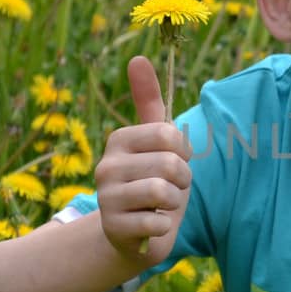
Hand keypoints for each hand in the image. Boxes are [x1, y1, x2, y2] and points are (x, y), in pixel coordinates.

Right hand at [95, 56, 192, 263]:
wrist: (135, 233)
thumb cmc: (153, 181)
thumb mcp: (156, 142)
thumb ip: (150, 102)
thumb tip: (138, 57)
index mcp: (120, 139)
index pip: (171, 135)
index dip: (184, 153)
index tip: (174, 162)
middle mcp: (106, 165)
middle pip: (170, 164)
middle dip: (182, 181)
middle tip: (169, 188)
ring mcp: (106, 197)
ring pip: (164, 192)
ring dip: (174, 203)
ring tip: (161, 205)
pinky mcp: (113, 227)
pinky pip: (158, 222)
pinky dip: (164, 226)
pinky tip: (151, 225)